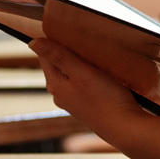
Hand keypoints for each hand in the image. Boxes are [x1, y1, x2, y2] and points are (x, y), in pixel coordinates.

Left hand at [30, 38, 149, 142]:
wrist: (127, 129)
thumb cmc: (106, 100)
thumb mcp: (83, 73)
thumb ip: (59, 57)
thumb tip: (33, 43)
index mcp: (56, 85)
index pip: (45, 56)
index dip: (53, 41)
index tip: (64, 29)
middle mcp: (61, 95)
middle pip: (57, 65)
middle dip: (65, 51)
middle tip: (79, 37)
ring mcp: (74, 102)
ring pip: (70, 75)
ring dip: (78, 63)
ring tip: (91, 52)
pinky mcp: (88, 107)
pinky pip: (82, 84)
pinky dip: (87, 75)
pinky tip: (100, 72)